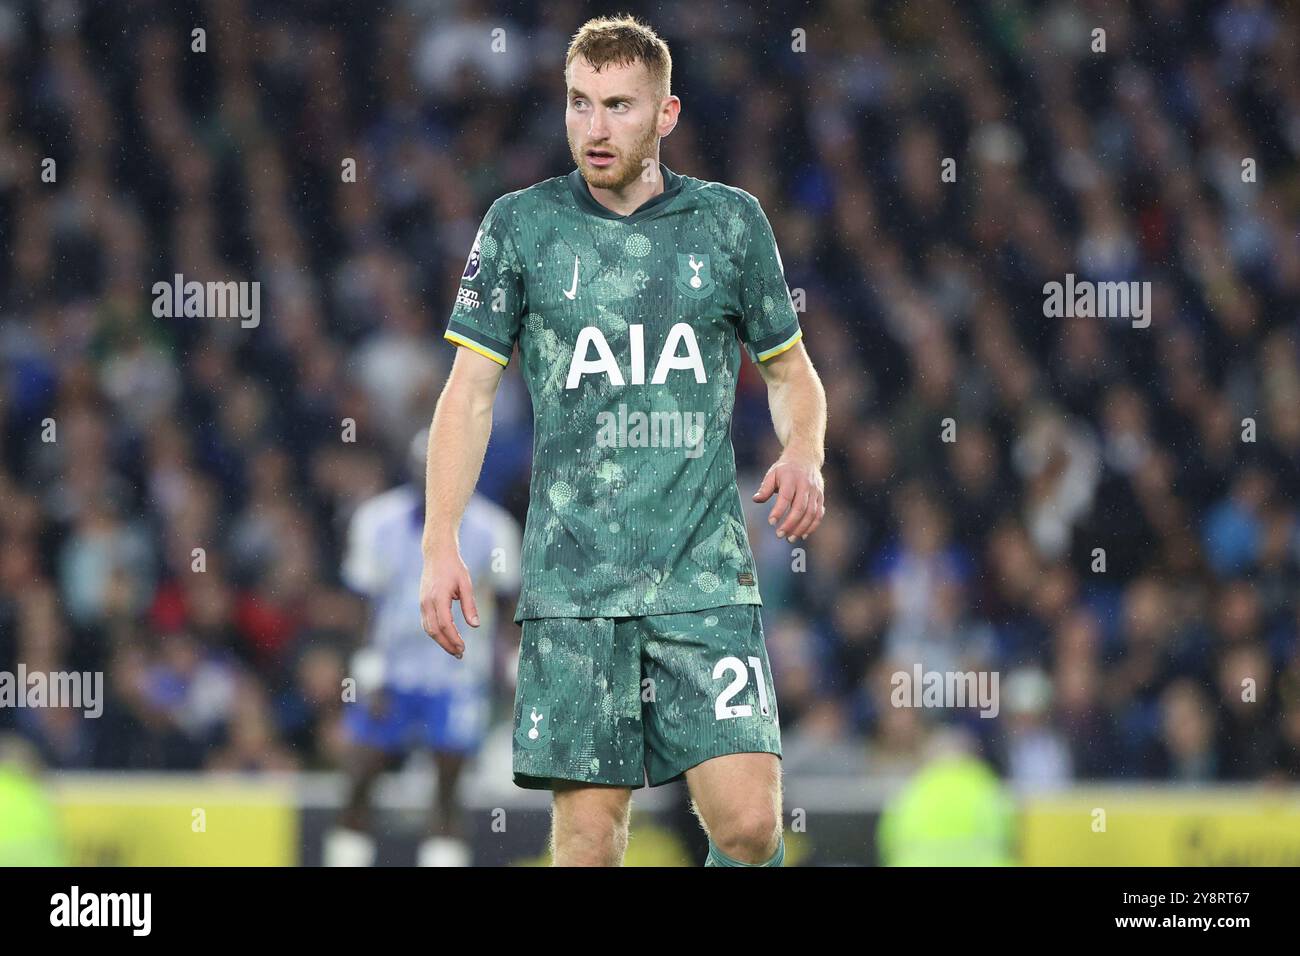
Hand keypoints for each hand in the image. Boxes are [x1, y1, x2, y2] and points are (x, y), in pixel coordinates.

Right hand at [419, 543, 479, 657]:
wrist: (437, 554)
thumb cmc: (454, 567)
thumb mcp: (466, 584)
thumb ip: (469, 605)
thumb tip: (475, 626)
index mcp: (439, 597)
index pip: (445, 625)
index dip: (454, 639)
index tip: (463, 648)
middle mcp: (427, 602)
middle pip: (435, 631)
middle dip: (447, 645)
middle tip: (460, 654)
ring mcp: (422, 603)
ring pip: (429, 629)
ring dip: (441, 641)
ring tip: (454, 650)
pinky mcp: (422, 603)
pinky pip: (426, 623)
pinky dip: (435, 633)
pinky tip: (446, 638)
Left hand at [753, 454, 824, 540]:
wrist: (805, 457)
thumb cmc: (785, 469)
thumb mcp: (772, 473)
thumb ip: (765, 488)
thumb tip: (756, 500)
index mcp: (791, 478)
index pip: (786, 497)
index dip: (779, 511)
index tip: (771, 522)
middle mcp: (806, 485)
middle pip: (800, 508)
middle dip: (790, 524)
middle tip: (780, 535)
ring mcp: (815, 492)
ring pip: (811, 513)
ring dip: (801, 528)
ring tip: (790, 538)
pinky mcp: (821, 497)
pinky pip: (819, 514)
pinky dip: (812, 526)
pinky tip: (802, 535)